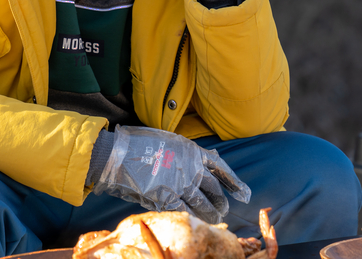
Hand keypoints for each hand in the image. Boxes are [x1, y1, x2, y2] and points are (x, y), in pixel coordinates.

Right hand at [92, 126, 250, 223]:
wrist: (118, 154)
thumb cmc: (140, 143)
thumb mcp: (169, 140)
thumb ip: (188, 152)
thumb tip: (207, 158)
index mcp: (193, 151)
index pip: (220, 168)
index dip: (233, 181)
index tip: (243, 192)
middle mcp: (191, 168)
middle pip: (213, 189)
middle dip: (220, 201)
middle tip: (223, 210)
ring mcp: (180, 185)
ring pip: (202, 204)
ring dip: (210, 214)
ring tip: (214, 219)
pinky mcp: (166, 198)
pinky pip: (185, 212)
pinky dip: (191, 218)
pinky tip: (195, 222)